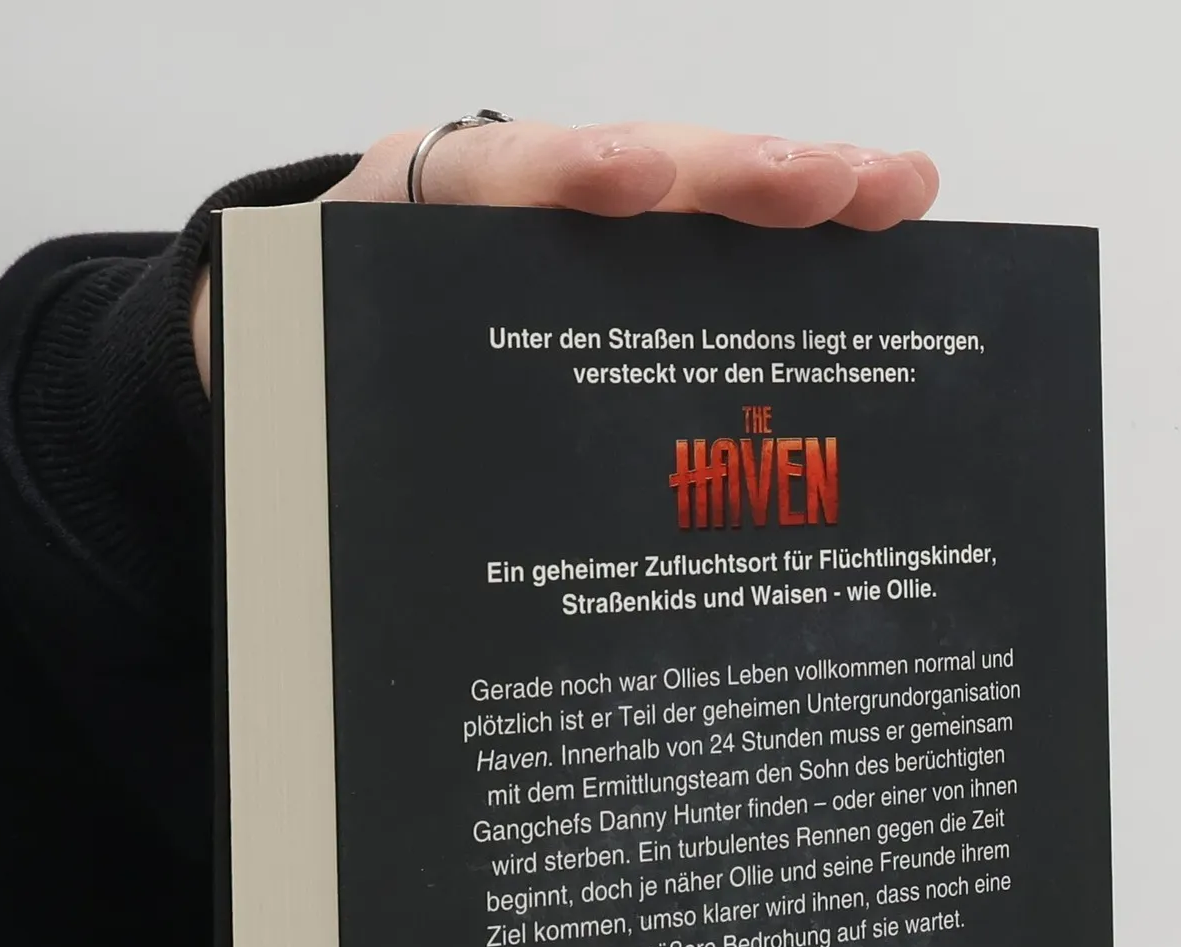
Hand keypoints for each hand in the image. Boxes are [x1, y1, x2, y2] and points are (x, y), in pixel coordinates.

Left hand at [191, 122, 938, 390]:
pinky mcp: (613, 271)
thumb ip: (336, 427)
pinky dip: (792, 241)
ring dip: (796, 189)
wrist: (285, 345)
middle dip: (727, 174)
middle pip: (625, 170)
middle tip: (825, 186)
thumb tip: (377, 542)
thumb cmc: (305, 382)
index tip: (628, 180)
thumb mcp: (298, 399)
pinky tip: (881, 221)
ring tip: (895, 190)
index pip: (487, 182)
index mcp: (410, 224)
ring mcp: (572, 231)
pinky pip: (704, 248)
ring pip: (686, 195)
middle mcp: (506, 206)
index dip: (561, 178)